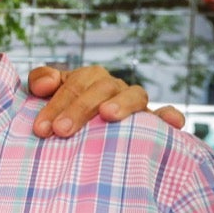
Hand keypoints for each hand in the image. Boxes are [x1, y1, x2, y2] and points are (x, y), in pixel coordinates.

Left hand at [27, 64, 184, 136]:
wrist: (78, 133)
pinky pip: (165, 114)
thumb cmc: (61, 113)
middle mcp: (114, 87)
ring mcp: (135, 103)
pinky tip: (172, 123)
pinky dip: (170, 116)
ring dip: (123, 103)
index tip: (42, 129)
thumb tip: (46, 84)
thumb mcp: (45, 96)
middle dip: (79, 108)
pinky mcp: (152, 121)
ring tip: (108, 115)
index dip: (55, 106)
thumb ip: (40, 81)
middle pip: (101, 90)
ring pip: (135, 95)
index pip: (73, 86)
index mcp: (90, 78)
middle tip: (61, 131)